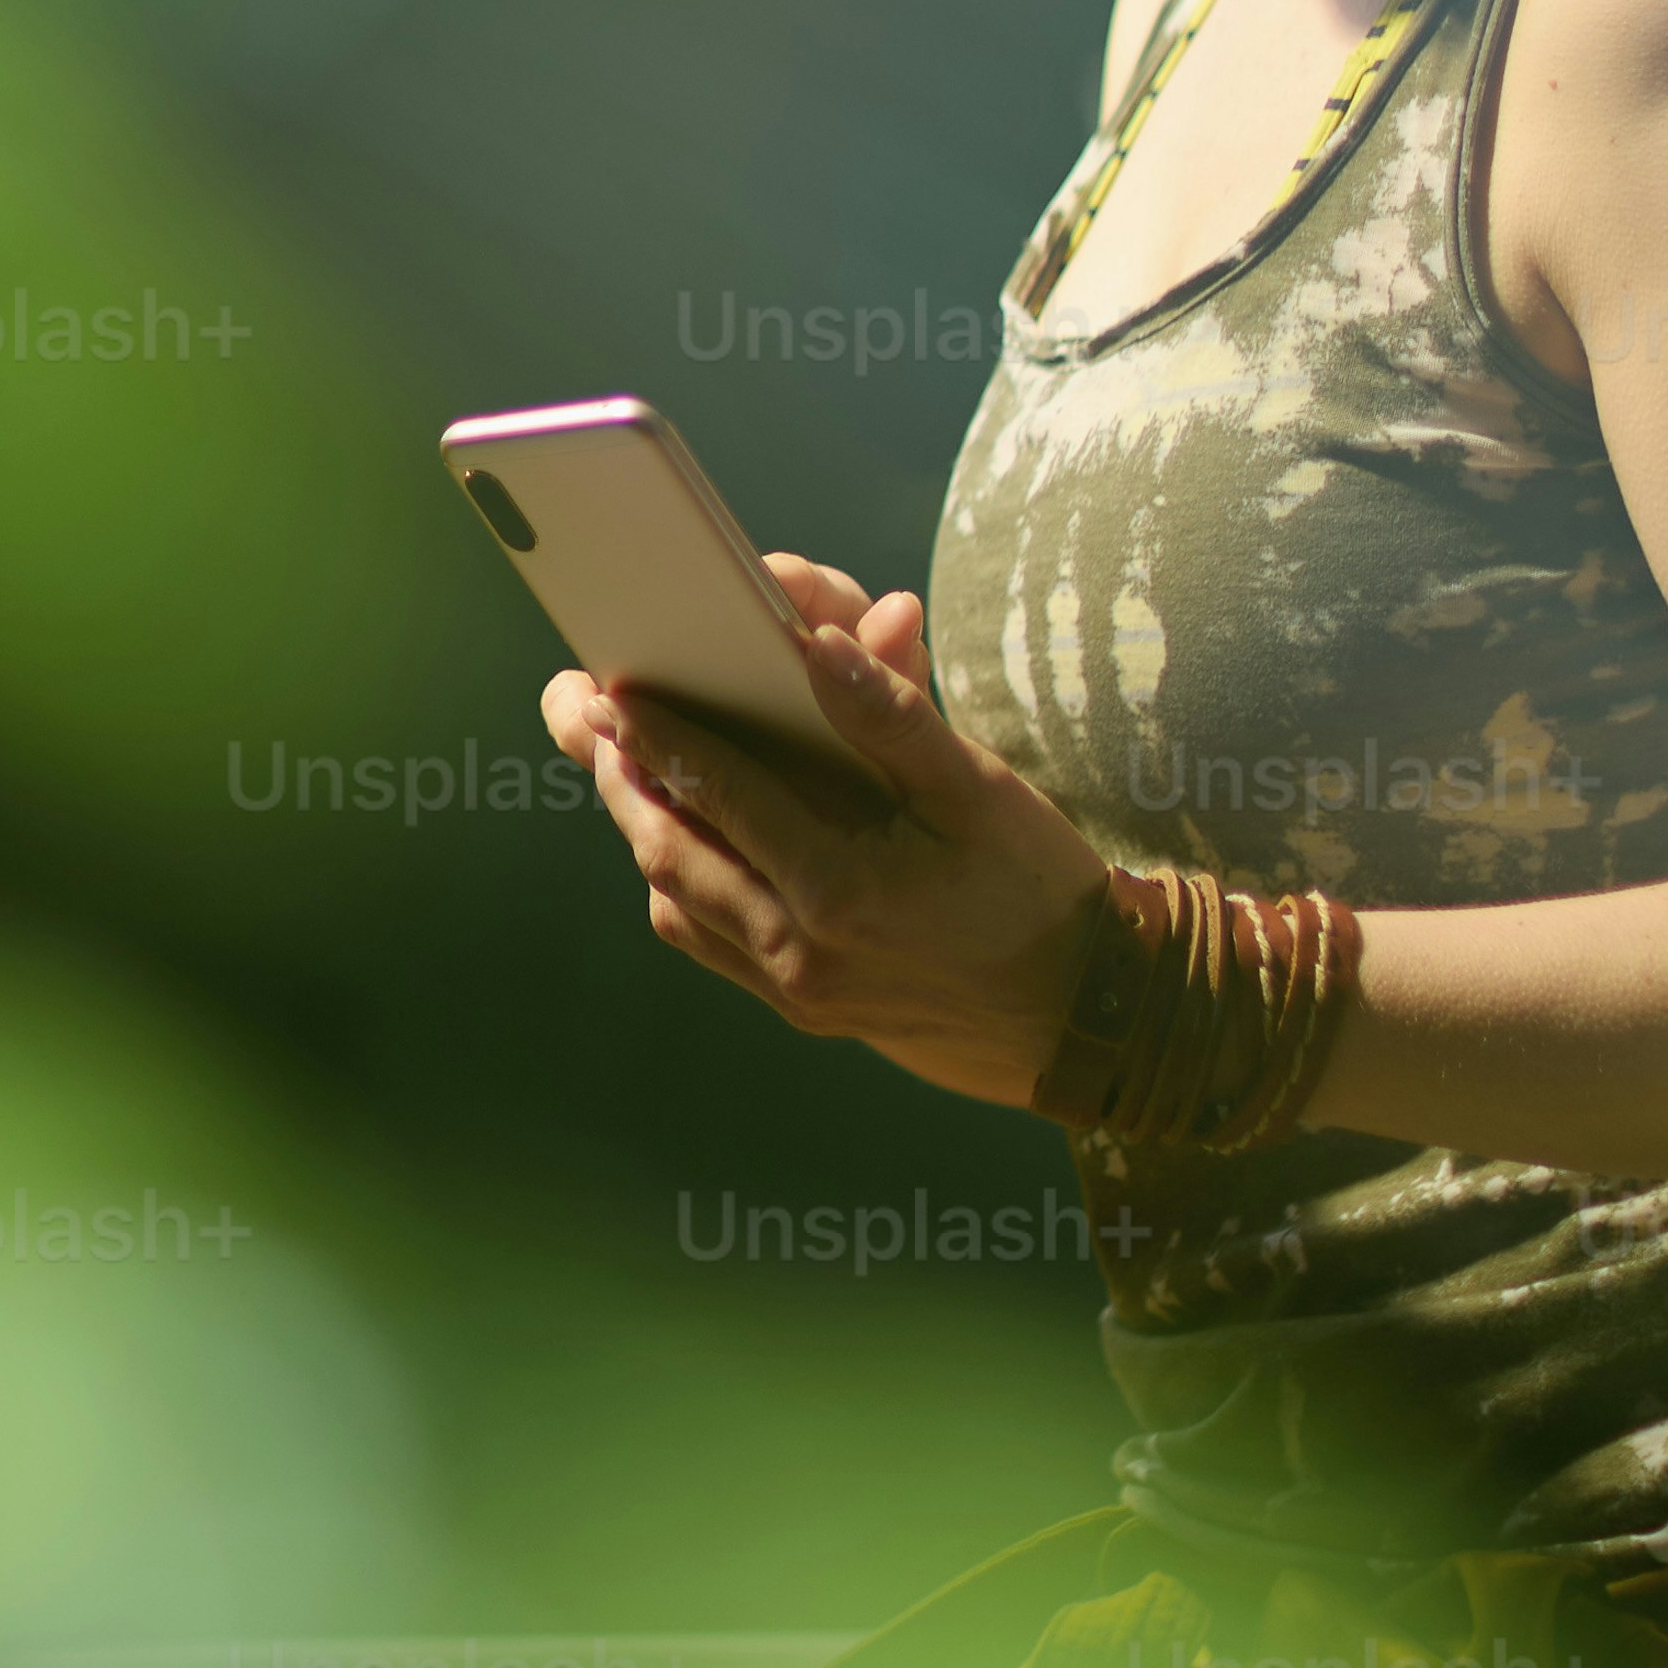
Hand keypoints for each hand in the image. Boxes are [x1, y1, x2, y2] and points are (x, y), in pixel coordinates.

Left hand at [541, 556, 1108, 1107]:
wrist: (1090, 1022)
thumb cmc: (1042, 893)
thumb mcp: (982, 791)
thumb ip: (894, 717)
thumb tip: (821, 645)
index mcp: (840, 890)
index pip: (718, 794)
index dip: (655, 734)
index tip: (608, 685)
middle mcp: (800, 950)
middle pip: (668, 851)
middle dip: (617, 775)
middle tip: (577, 714)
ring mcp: (796, 990)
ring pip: (677, 903)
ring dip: (643, 831)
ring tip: (621, 767)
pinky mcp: (804, 1011)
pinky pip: (710, 943)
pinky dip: (682, 884)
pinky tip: (687, 841)